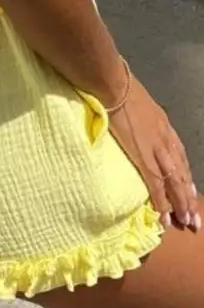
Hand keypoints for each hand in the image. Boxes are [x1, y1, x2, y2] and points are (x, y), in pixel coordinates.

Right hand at [108, 75, 199, 230]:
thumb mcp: (137, 100)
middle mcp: (165, 139)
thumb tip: (130, 116)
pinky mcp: (143, 157)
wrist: (113, 85)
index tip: (191, 191)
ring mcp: (156, 149)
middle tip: (194, 218)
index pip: (180, 156)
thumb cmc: (119, 86)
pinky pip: (156, 185)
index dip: (186, 175)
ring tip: (186, 222)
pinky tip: (165, 217)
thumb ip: (139, 113)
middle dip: (188, 196)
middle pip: (182, 172)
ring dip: (181, 204)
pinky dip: (162, 202)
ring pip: (175, 182)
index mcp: (163, 125)